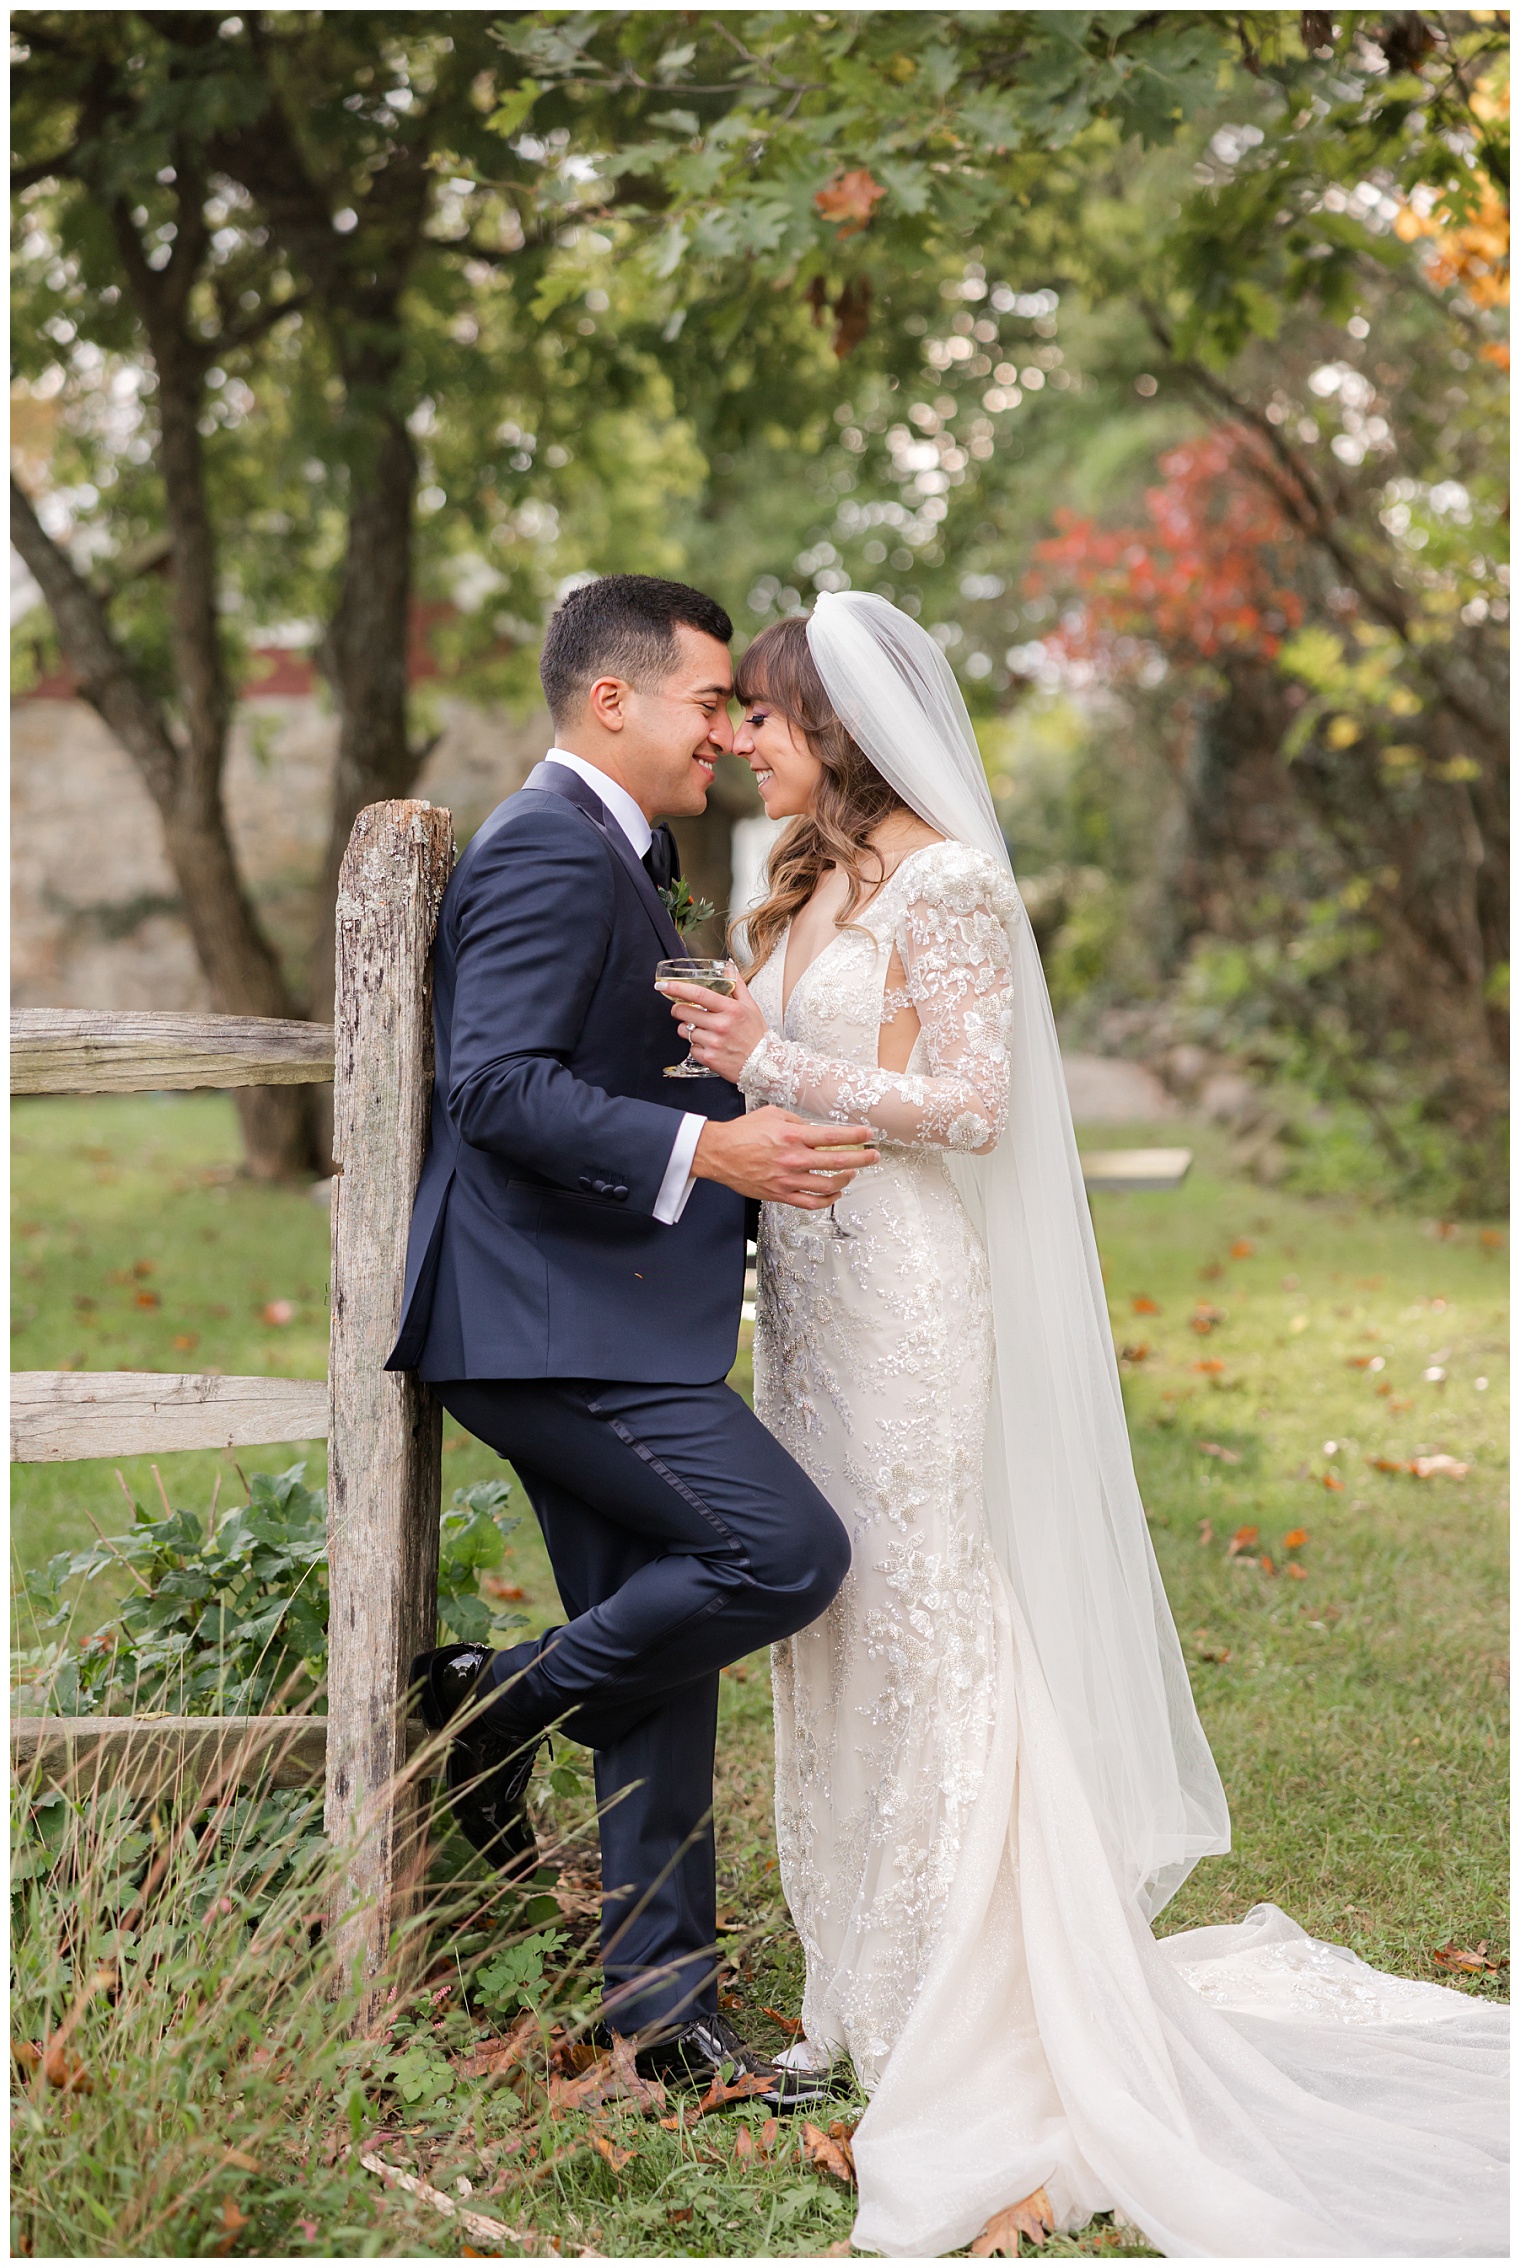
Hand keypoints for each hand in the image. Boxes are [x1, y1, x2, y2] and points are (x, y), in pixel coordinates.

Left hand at [657, 968, 768, 1082]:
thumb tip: (728, 967)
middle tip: (683, 1010)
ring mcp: (714, 1043)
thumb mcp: (751, 1007)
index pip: (698, 993)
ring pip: (685, 1031)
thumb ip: (737, 985)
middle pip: (684, 1012)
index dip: (677, 988)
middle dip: (679, 1009)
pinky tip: (709, 1045)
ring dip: (688, 1029)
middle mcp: (721, 1025)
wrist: (766, 1065)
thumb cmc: (757, 1035)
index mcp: (731, 1009)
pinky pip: (691, 1048)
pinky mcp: (709, 1058)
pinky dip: (696, 1046)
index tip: (664, 985)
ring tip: (702, 1030)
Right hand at [692, 1108, 877, 1208]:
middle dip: (862, 1159)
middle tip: (873, 1155)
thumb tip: (815, 1129)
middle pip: (838, 1162)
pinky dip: (828, 1199)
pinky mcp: (780, 1195)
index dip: (856, 1137)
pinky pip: (811, 1203)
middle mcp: (793, 1160)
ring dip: (847, 1178)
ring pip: (828, 1185)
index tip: (869, 1135)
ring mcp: (788, 1180)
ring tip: (853, 1172)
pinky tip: (836, 1192)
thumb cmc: (742, 1133)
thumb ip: (797, 1122)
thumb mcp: (772, 1114)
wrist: (718, 1153)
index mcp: (792, 1137)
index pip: (834, 1138)